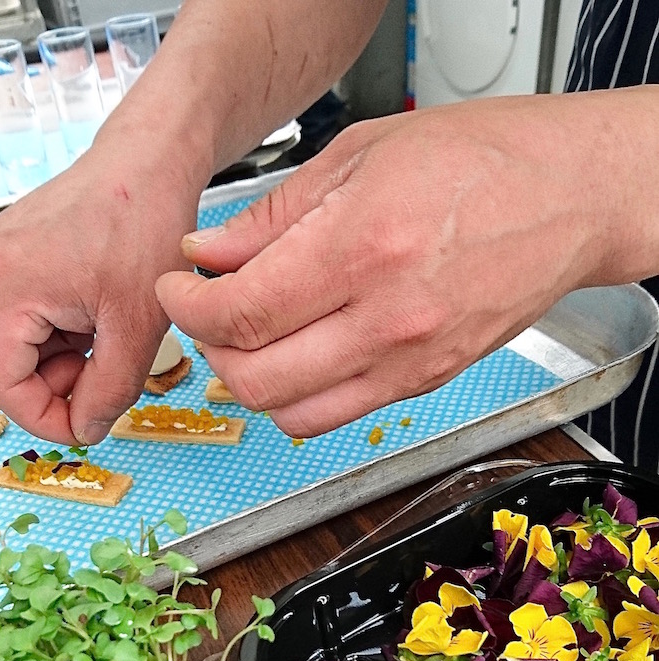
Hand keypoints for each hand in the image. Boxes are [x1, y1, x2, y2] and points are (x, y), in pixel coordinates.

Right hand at [0, 146, 205, 444]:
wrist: (144, 166)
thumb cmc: (144, 226)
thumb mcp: (139, 325)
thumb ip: (110, 390)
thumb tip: (86, 430)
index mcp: (6, 288)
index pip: (0, 388)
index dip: (45, 418)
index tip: (88, 420)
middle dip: (37, 393)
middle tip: (90, 375)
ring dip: (40, 368)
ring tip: (93, 340)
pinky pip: (1, 326)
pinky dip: (39, 341)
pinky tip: (82, 320)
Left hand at [156, 95, 615, 437]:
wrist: (569, 199)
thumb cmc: (480, 160)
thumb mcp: (361, 154)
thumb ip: (273, 216)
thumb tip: (210, 253)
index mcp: (362, 248)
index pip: (241, 313)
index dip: (189, 308)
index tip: (179, 288)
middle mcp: (385, 320)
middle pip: (256, 379)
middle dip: (209, 347)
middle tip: (204, 311)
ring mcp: (409, 362)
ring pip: (291, 414)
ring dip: (250, 382)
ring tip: (247, 338)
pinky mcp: (424, 383)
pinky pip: (337, 417)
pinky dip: (297, 398)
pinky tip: (294, 356)